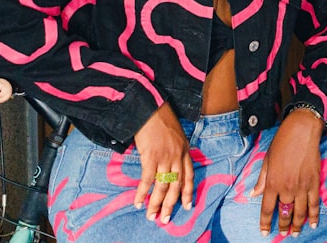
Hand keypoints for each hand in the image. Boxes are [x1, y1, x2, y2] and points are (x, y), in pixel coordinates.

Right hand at [132, 103, 194, 224]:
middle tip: (165, 219)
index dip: (188, 193)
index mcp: (184, 151)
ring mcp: (165, 157)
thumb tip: (170, 164)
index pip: (189, 177)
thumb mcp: (176, 135)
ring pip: (162, 186)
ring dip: (156, 204)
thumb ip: (176, 150)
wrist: (150, 108)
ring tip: (151, 216)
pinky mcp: (151, 156)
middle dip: (170, 205)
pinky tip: (138, 202)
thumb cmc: (161, 119)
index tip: (187, 206)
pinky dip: (142, 193)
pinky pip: (147, 180)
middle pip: (176, 186)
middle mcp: (177, 156)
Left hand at [252, 108, 325, 236]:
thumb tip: (254, 194)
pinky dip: (313, 216)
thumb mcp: (267, 160)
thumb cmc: (282, 143)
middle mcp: (286, 188)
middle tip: (283, 234)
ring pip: (299, 212)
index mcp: (272, 182)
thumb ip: (262, 180)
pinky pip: (314, 204)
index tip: (265, 233)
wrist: (301, 131)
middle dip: (283, 226)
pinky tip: (312, 224)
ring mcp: (301, 187)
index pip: (267, 209)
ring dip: (297, 225)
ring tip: (295, 233)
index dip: (265, 223)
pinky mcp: (314, 183)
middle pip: (284, 213)